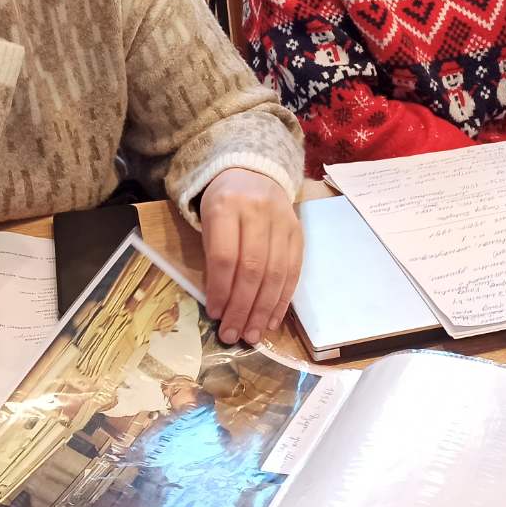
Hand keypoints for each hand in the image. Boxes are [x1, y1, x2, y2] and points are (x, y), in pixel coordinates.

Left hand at [200, 168, 302, 345]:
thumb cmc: (223, 203)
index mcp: (226, 206)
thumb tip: (221, 305)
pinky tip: (272, 319)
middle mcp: (258, 211)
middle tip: (233, 334)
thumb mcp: (207, 220)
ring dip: (264, 310)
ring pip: (276, 273)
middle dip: (243, 307)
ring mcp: (283, 221)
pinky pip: (293, 271)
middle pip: (253, 268)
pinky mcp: (298, 232)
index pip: (225, 256)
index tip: (215, 314)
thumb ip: (213, 256)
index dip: (220, 289)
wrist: (253, 172)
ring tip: (253, 334)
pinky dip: (282, 299)